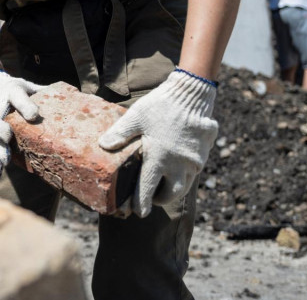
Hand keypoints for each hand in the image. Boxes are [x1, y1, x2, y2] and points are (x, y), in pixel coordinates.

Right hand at [0, 69, 42, 176]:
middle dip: (2, 128)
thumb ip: (45, 94)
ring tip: (6, 160)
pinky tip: (1, 168)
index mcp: (12, 91)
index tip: (34, 115)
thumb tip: (73, 99)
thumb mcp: (30, 87)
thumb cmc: (20, 90)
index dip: (24, 105)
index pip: (17, 96)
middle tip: (9, 137)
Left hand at [99, 69, 217, 217]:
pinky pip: (193, 172)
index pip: (148, 188)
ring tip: (162, 185)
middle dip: (159, 199)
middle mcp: (178, 163)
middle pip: (170, 194)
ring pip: (184, 185)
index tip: (137, 212)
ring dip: (173, 189)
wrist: (191, 94)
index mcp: (158, 157)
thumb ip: (120, 133)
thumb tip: (103, 146)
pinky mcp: (203, 155)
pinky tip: (175, 168)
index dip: (141, 202)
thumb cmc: (160, 105)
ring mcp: (193, 161)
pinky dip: (184, 175)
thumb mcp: (135, 117)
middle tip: (150, 197)